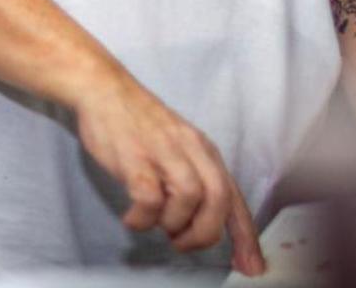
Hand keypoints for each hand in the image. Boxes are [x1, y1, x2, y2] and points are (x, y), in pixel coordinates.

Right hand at [70, 69, 265, 276]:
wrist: (105, 89)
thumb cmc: (138, 124)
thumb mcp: (178, 146)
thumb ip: (194, 177)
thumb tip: (203, 221)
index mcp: (204, 151)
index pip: (234, 197)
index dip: (245, 235)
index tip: (250, 265)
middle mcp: (190, 150)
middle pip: (217, 199)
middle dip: (204, 233)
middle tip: (183, 242)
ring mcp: (162, 152)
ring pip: (189, 198)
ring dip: (174, 224)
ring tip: (158, 225)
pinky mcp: (135, 157)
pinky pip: (148, 198)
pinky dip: (142, 218)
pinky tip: (132, 218)